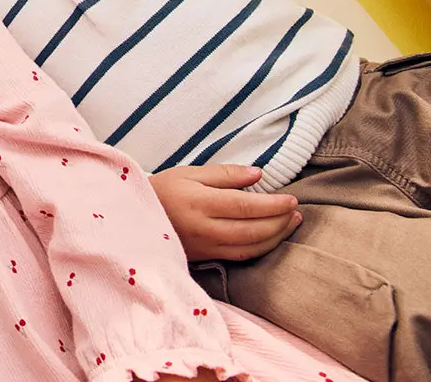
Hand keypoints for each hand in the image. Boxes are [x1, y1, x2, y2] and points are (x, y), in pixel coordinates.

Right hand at [149, 165, 301, 261]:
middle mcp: (203, 228)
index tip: (291, 199)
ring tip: (291, 223)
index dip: (272, 205)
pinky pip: (239, 257)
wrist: (134, 216)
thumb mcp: (190, 173)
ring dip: (275, 237)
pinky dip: (260, 249)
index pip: (245, 206)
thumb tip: (258, 175)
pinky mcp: (204, 257)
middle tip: (296, 210)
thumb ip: (225, 174)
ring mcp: (204, 246)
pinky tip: (271, 238)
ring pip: (249, 247)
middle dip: (280, 222)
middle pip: (252, 230)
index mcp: (199, 202)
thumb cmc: (163, 189)